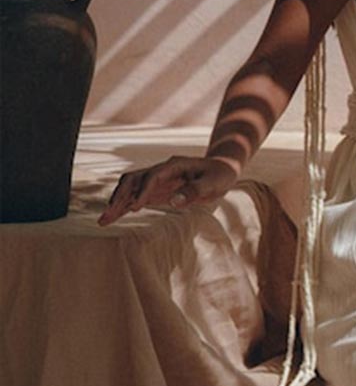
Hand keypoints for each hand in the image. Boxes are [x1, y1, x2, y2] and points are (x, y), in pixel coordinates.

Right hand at [99, 155, 239, 225]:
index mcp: (174, 165)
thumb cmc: (219, 174)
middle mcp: (161, 171)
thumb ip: (194, 190)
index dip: (143, 190)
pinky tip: (113, 218)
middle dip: (120, 196)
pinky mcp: (156, 191)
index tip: (135, 207)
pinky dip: (124, 207)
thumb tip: (174, 201)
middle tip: (110, 214)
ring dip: (117, 202)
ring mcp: (157, 181)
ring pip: (130, 188)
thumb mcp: (213, 182)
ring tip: (104, 220)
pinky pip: (136, 198)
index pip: (152, 176)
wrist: (222, 169)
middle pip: (133, 179)